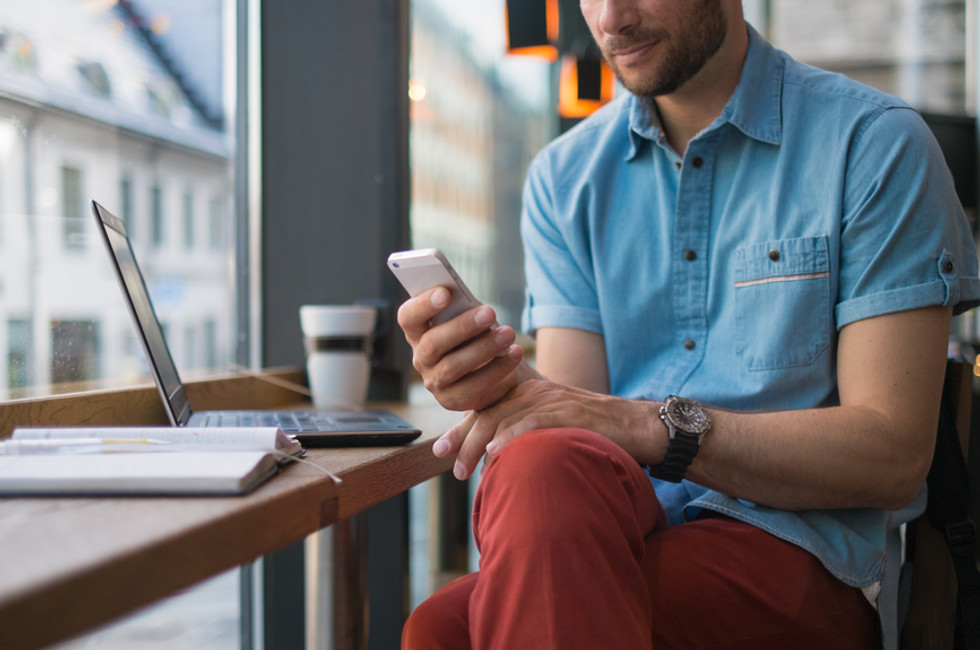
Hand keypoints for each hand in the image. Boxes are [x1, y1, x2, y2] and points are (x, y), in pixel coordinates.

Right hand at [396, 286, 524, 410]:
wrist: (490, 371)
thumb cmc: (475, 335)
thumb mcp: (469, 319)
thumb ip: (465, 310)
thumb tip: (476, 307)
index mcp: (418, 331)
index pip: (408, 317)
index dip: (423, 305)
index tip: (446, 293)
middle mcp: (421, 357)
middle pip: (432, 343)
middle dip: (462, 327)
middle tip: (490, 312)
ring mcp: (434, 381)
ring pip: (452, 366)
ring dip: (484, 348)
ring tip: (508, 333)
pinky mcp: (451, 400)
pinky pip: (473, 386)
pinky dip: (497, 368)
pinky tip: (516, 353)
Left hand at [433, 380, 664, 479]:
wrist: (639, 426)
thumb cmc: (599, 434)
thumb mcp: (557, 429)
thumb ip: (530, 435)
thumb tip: (501, 460)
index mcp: (531, 393)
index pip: (488, 408)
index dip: (462, 428)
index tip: (441, 450)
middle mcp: (536, 391)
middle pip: (488, 411)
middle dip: (462, 437)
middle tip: (444, 461)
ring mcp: (551, 400)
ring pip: (503, 417)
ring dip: (479, 444)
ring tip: (465, 470)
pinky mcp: (567, 412)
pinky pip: (532, 421)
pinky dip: (510, 437)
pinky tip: (494, 453)